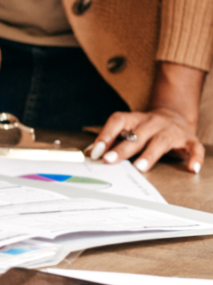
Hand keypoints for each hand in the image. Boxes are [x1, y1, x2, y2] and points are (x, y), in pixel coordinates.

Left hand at [89, 64, 205, 173]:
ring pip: (161, 141)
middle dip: (123, 148)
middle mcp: (153, 122)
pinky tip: (190, 168)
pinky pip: (194, 148)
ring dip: (150, 154)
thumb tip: (90, 153)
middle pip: (137, 134)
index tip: (95, 152)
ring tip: (139, 168)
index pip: (118, 120)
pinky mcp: (188, 139)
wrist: (175, 116)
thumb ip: (111, 141)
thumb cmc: (145, 129)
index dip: (106, 135)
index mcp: (135, 119)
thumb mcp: (128, 131)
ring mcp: (171, 130)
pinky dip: (194, 157)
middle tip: (109, 161)